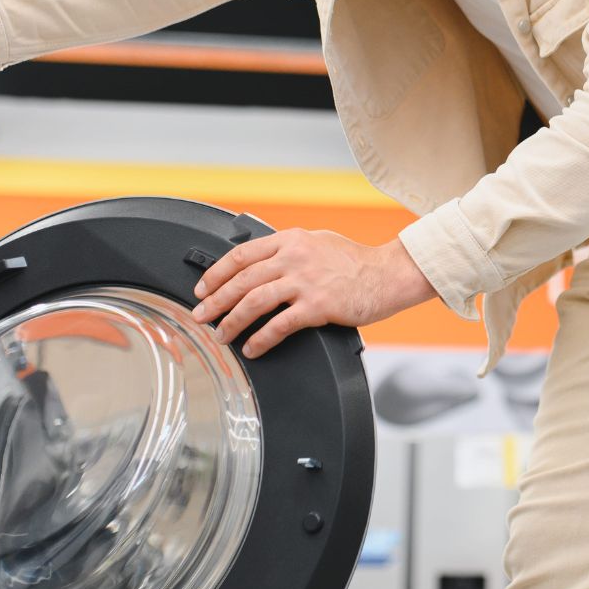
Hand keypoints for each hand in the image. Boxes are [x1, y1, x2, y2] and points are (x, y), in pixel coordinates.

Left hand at [190, 229, 435, 357]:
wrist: (388, 274)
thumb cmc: (357, 262)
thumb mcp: (318, 242)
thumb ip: (290, 250)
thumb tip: (262, 263)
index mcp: (291, 241)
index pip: (241, 255)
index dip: (216, 274)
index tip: (202, 288)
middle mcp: (294, 258)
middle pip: (241, 281)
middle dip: (215, 301)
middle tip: (201, 316)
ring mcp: (305, 282)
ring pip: (254, 302)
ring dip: (232, 322)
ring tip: (222, 335)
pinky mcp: (317, 306)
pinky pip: (279, 325)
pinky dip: (260, 339)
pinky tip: (252, 348)